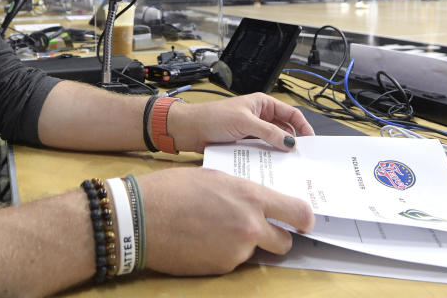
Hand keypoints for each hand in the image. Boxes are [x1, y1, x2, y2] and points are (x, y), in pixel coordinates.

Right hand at [139, 167, 313, 274]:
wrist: (142, 216)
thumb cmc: (173, 190)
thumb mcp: (215, 177)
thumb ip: (242, 192)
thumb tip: (256, 201)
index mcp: (250, 197)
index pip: (297, 212)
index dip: (304, 219)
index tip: (303, 221)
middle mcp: (250, 226)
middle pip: (284, 241)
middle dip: (277, 236)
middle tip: (261, 229)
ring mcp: (236, 251)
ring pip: (255, 252)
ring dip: (245, 244)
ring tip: (215, 229)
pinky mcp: (221, 268)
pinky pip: (232, 261)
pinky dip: (223, 253)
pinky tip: (202, 240)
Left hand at [167, 92, 313, 152]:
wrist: (189, 130)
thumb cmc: (212, 117)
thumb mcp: (244, 122)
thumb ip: (269, 132)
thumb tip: (290, 142)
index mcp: (262, 104)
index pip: (291, 114)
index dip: (303, 126)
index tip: (310, 141)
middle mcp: (259, 116)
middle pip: (284, 129)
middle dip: (292, 142)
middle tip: (301, 158)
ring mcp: (252, 131)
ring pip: (273, 142)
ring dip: (279, 151)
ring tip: (288, 164)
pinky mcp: (244, 144)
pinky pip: (262, 151)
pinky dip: (267, 157)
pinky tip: (271, 166)